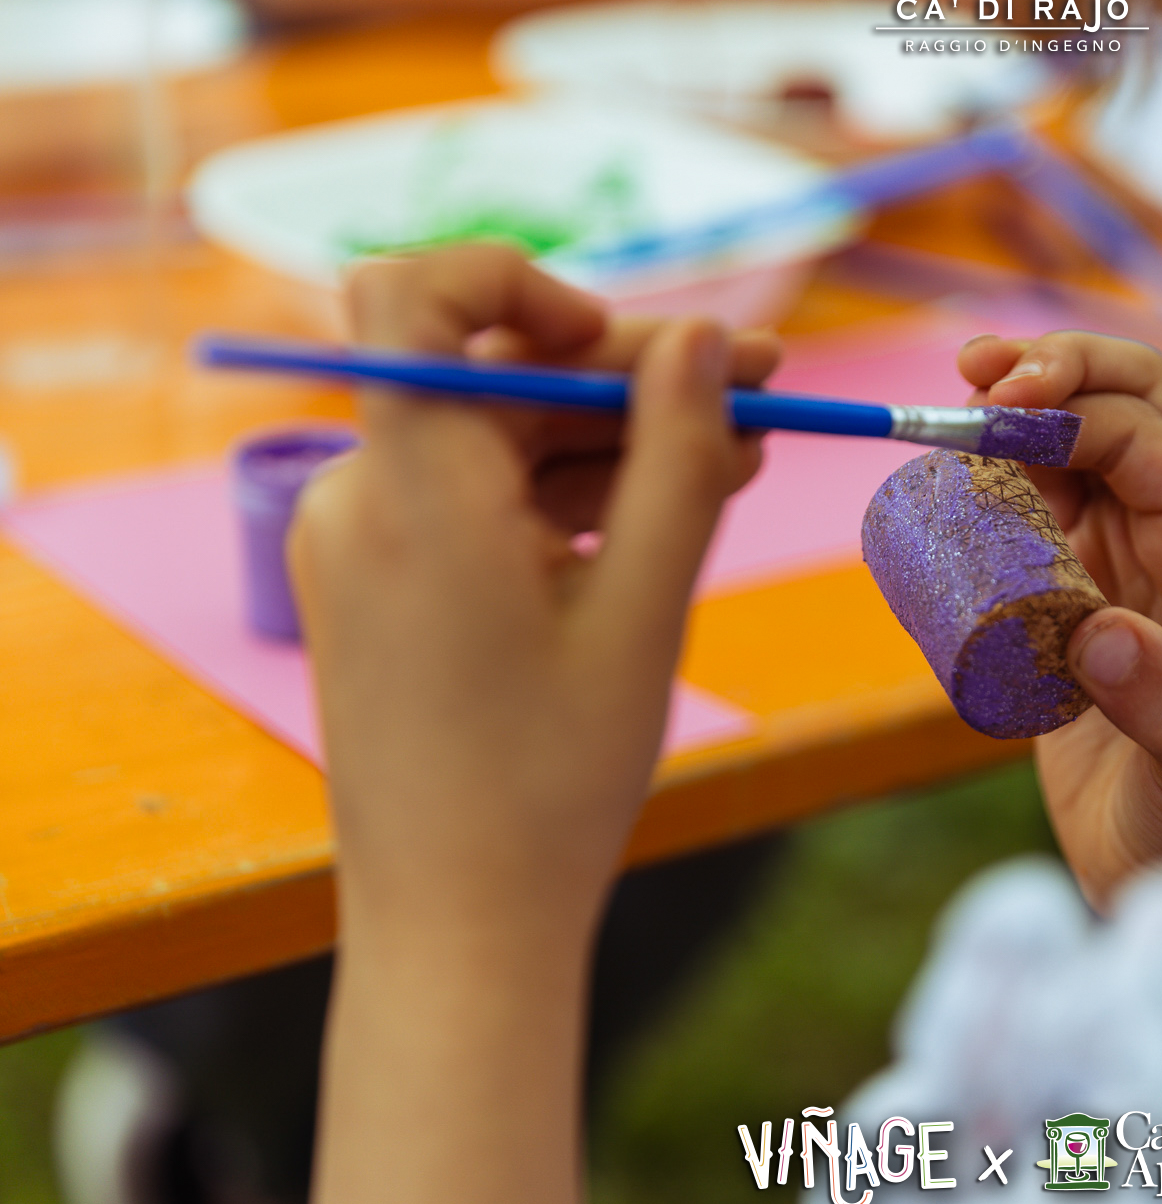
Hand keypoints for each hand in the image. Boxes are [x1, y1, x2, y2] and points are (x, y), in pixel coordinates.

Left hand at [290, 245, 778, 945]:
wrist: (459, 923)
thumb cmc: (550, 778)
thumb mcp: (644, 607)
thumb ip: (678, 456)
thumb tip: (702, 337)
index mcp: (411, 488)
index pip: (410, 292)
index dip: (516, 281)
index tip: (621, 341)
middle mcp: (362, 496)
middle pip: (494, 374)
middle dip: (628, 375)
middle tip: (758, 380)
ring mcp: (365, 542)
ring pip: (501, 441)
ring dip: (618, 440)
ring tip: (743, 453)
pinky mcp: (384, 585)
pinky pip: (481, 501)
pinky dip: (570, 499)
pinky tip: (668, 509)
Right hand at [961, 332, 1161, 905]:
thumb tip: (1097, 631)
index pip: (1143, 430)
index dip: (1068, 401)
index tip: (992, 410)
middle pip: (1121, 402)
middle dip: (1050, 369)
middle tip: (968, 373)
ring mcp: (1130, 561)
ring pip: (1074, 447)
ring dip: (1014, 417)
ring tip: (945, 420)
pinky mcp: (1077, 599)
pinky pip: (1036, 508)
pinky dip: (993, 480)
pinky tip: (949, 483)